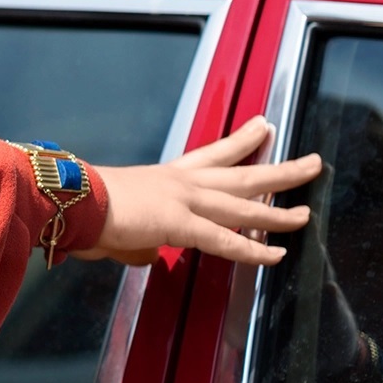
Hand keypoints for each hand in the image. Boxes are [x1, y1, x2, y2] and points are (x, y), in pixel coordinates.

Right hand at [76, 117, 324, 267]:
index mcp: (168, 175)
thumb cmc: (86, 209)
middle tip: (311, 162)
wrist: (72, 200)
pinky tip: (277, 255)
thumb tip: (148, 255)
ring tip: (306, 214)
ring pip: (245, 204)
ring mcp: (186, 200)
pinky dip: (254, 250)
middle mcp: (183, 182)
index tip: (263, 127)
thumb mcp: (120, 222)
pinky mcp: (181, 223)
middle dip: (281, 169)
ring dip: (280, 211)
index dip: (243, 141)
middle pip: (244, 173)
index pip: (215, 154)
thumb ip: (140, 241)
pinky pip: (226, 240)